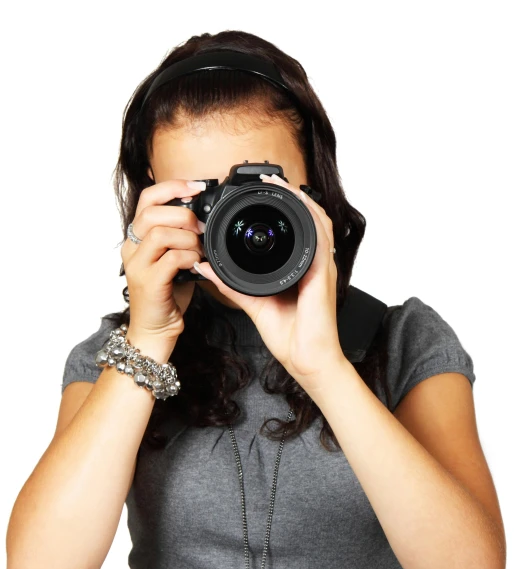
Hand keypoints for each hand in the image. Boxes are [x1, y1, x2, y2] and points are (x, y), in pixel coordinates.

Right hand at [121, 178, 206, 348]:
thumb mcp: (173, 258)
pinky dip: (190, 258)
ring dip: (188, 238)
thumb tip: (203, 216)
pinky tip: (197, 265)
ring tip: (199, 250)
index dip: (172, 186)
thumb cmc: (166, 294)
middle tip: (201, 227)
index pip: (147, 198)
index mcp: (137, 237)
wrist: (155, 329)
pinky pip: (171, 258)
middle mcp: (131, 248)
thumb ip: (180, 237)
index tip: (197, 187)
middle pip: (151, 212)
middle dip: (183, 214)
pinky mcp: (148, 283)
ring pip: (161, 233)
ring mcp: (137, 266)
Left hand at [191, 173, 345, 389]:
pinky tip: (299, 203)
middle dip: (290, 197)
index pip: (292, 232)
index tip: (258, 195)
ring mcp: (321, 267)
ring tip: (280, 183)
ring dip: (300, 199)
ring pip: (317, 221)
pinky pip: (320, 238)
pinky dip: (311, 217)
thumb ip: (232, 286)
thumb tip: (208, 268)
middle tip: (269, 179)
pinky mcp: (323, 274)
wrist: (307, 360)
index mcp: (298, 270)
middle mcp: (313, 264)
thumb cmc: (290, 337)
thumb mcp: (254, 304)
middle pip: (307, 219)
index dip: (280, 210)